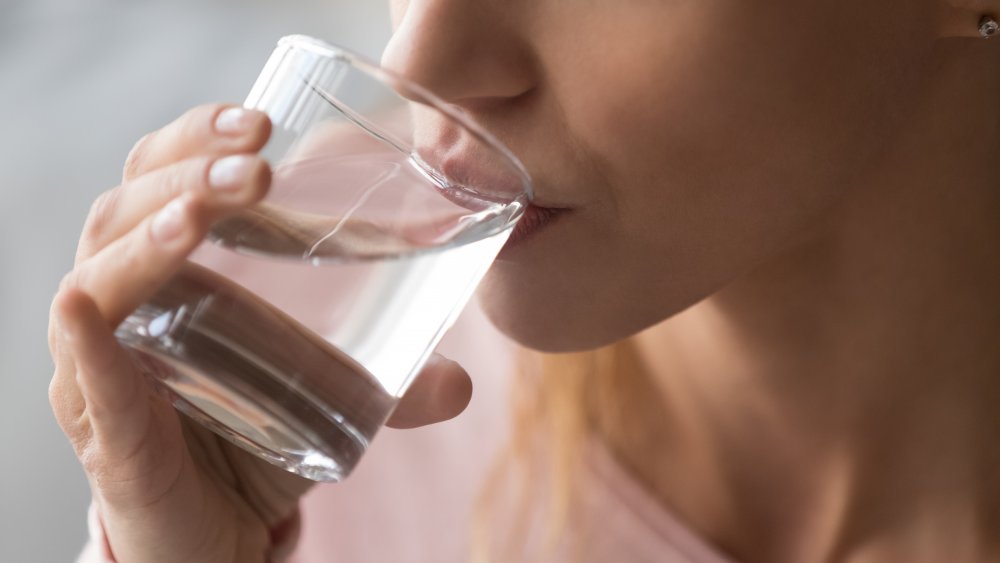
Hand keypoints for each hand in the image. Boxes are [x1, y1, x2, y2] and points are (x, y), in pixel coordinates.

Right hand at [48, 104, 472, 562]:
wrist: (216, 534)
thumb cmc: (253, 439)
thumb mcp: (327, 396)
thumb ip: (392, 387)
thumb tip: (461, 384)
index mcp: (172, 271)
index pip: (164, 175)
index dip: (199, 137)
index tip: (262, 121)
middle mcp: (127, 304)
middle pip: (128, 207)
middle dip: (188, 172)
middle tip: (255, 162)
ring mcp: (105, 365)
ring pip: (99, 275)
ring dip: (148, 235)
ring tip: (201, 214)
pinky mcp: (106, 431)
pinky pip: (85, 377)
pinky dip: (86, 343)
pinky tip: (88, 309)